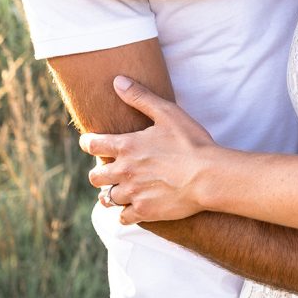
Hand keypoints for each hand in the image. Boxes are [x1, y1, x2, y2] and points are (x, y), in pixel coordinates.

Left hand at [80, 76, 215, 223]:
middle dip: (99, 172)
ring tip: (120, 190)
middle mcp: (124, 171)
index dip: (88, 142)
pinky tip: (133, 207)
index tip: (89, 142)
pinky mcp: (144, 211)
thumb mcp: (167, 113)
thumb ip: (140, 97)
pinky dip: (125, 212)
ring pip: (107, 198)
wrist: (209, 175)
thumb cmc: (191, 141)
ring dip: (111, 193)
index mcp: (126, 146)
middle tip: (108, 170)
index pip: (93, 145)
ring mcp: (133, 194)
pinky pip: (123, 217)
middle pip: (95, 176)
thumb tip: (118, 81)